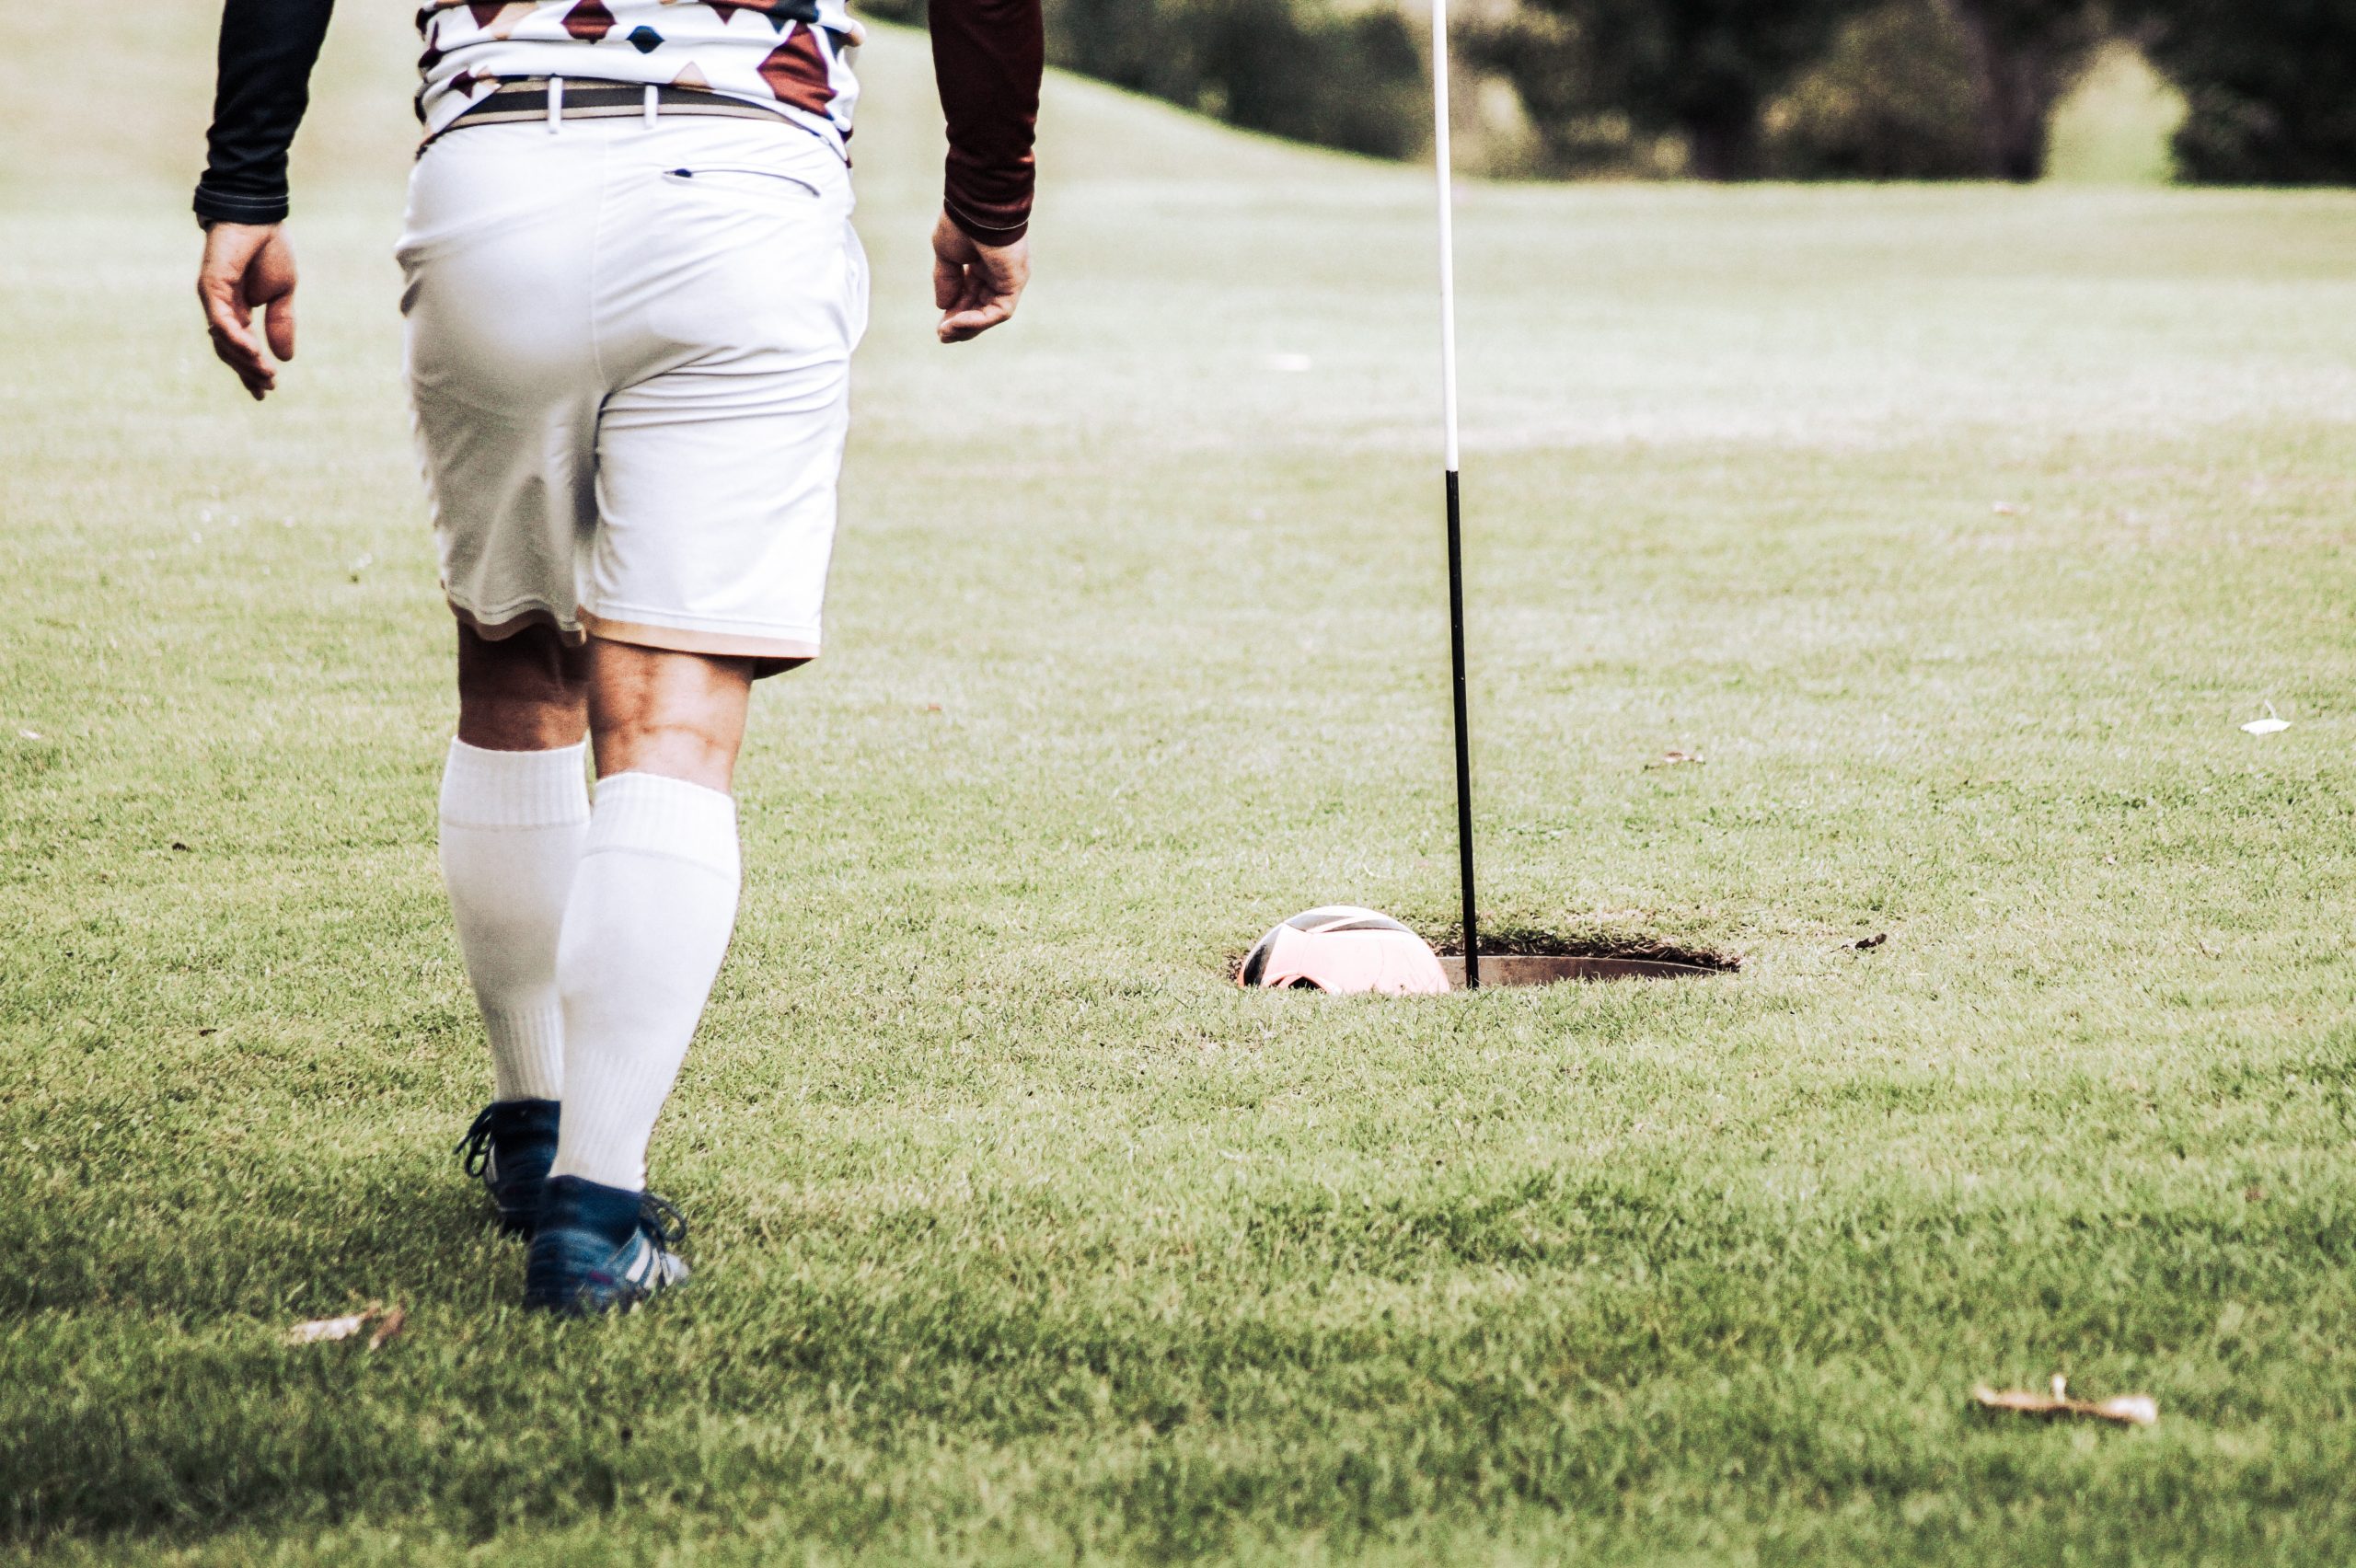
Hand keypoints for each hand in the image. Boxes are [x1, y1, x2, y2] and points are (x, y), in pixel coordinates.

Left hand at [197, 222, 297, 399]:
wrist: (258, 214)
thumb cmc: (269, 247)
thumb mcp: (283, 293)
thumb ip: (281, 323)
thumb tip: (285, 357)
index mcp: (238, 308)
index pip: (241, 346)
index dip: (252, 369)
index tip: (265, 391)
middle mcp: (221, 307)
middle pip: (229, 350)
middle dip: (248, 371)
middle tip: (266, 388)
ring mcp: (213, 298)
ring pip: (223, 340)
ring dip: (245, 360)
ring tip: (266, 374)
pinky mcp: (210, 287)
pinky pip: (221, 321)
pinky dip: (236, 339)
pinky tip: (254, 351)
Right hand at [931, 213, 1028, 343]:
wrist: (976, 205)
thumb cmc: (962, 222)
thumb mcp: (947, 255)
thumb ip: (946, 281)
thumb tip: (942, 306)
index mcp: (984, 262)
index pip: (971, 295)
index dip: (955, 311)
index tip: (940, 325)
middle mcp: (999, 272)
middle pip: (981, 307)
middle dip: (960, 324)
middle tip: (942, 335)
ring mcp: (1009, 278)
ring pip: (990, 314)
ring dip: (967, 327)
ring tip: (946, 333)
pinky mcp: (1014, 283)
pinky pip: (999, 312)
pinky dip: (977, 320)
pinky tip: (956, 322)